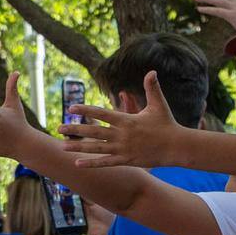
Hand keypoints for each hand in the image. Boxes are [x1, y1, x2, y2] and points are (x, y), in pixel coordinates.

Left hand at [57, 71, 183, 168]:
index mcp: (127, 120)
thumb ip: (152, 88)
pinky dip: (91, 163)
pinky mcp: (127, 160)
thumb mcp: (159, 104)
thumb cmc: (167, 124)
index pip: (101, 113)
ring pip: (96, 148)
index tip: (71, 108)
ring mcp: (123, 149)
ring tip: (62, 146)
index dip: (85, 110)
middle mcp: (122, 134)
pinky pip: (105, 162)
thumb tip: (152, 71)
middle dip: (75, 129)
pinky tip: (77, 163)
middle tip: (58, 127)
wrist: (177, 146)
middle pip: (94, 131)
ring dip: (78, 147)